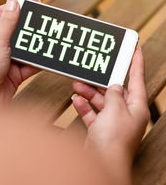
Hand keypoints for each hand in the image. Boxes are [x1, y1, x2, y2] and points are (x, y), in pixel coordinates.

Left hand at [0, 0, 39, 109]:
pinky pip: (29, 64)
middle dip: (30, 28)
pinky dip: (37, 62)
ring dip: (35, 46)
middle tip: (45, 22)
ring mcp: (5, 59)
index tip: (35, 3)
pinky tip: (45, 58)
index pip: (3, 14)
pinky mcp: (14, 73)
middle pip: (17, 30)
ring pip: (25, 47)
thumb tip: (14, 3)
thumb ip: (7, 23)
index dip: (18, 7)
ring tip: (47, 40)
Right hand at [72, 48, 149, 183]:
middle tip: (93, 70)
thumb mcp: (115, 109)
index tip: (136, 51)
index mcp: (136, 107)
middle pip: (115, 90)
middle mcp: (126, 113)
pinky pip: (92, 113)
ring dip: (89, 92)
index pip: (137, 79)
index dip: (137, 63)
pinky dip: (84, 106)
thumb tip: (114, 86)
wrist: (102, 163)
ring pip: (101, 101)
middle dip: (102, 81)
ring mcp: (113, 121)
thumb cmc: (114, 140)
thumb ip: (114, 94)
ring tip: (78, 84)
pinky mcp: (100, 129)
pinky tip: (76, 100)